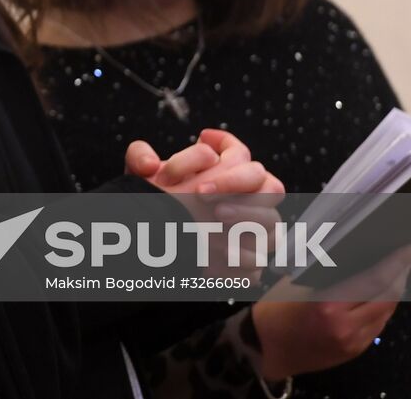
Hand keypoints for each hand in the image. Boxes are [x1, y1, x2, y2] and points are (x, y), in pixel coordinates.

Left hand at [129, 130, 284, 279]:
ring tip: (214, 218)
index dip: (227, 147)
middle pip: (269, 184)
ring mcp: (257, 231)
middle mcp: (250, 199)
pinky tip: (216, 252)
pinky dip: (240, 256)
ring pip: (272, 221)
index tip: (200, 147)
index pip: (241, 153)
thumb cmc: (156, 203)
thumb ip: (139, 158)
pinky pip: (259, 260)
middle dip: (235, 184)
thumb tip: (149, 164)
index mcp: (228, 173)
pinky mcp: (250, 262)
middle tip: (200, 193)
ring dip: (245, 217)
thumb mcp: (141, 179)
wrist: (157, 245)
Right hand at [253, 243, 410, 379]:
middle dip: (401, 274)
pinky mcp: (355, 351)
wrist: (267, 349)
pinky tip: (380, 295)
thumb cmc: (276, 311)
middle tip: (406, 257)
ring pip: (387, 312)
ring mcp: (353, 342)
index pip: (375, 281)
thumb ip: (329, 273)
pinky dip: (383, 307)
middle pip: (389, 297)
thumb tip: (358, 255)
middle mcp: (345, 326)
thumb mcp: (297, 283)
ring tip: (396, 273)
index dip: (396, 263)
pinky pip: (378, 325)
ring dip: (394, 291)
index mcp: (328, 306)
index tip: (409, 249)